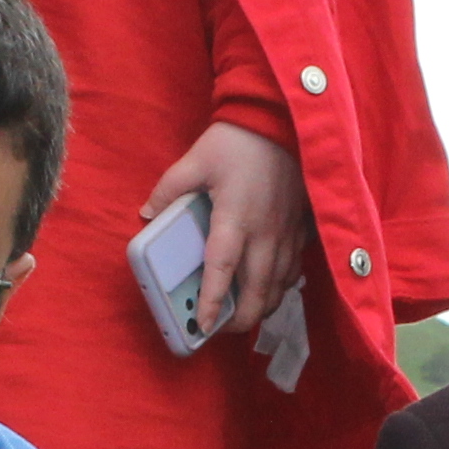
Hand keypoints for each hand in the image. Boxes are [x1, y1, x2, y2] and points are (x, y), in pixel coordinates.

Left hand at [139, 118, 312, 339]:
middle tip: (221, 328)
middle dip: (241, 319)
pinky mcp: (301, 228)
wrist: (282, 119)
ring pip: (280, 287)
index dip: (212, 301)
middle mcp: (265, 233)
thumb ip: (169, 190)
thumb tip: (147, 214)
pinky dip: (281, 286)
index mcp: (235, 218)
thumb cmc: (237, 141)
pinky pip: (294, 269)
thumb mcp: (195, 160)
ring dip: (263, 307)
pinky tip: (269, 287)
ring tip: (243, 314)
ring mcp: (287, 233)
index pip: (222, 269)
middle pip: (258, 292)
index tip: (203, 326)